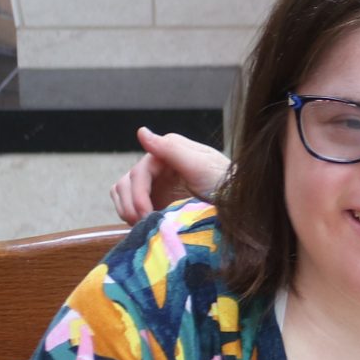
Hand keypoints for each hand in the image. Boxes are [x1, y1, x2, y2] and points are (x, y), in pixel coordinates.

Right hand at [109, 125, 230, 222]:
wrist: (237, 203)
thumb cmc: (224, 182)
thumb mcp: (201, 165)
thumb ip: (171, 149)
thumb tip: (141, 132)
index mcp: (166, 151)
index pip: (138, 173)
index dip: (138, 195)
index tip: (146, 214)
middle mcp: (157, 165)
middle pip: (125, 184)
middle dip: (132, 206)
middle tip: (145, 225)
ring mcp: (155, 183)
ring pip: (122, 194)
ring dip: (128, 211)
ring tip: (143, 227)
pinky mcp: (154, 199)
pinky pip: (129, 205)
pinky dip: (131, 216)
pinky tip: (145, 226)